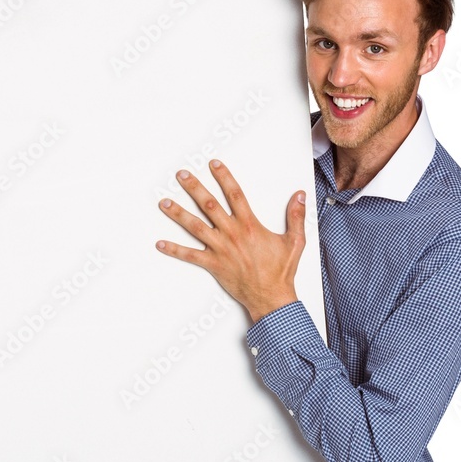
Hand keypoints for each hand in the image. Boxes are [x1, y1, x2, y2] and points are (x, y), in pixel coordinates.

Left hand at [156, 160, 305, 321]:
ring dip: (178, 213)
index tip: (213, 164)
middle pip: (208, 204)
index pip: (234, 194)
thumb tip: (300, 196)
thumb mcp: (294, 241)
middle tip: (181, 175)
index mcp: (249, 225)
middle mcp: (232, 233)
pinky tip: (160, 244)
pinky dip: (174, 250)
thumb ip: (296, 216)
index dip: (224, 177)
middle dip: (193, 187)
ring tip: (164, 202)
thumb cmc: (281, 271)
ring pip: (194, 226)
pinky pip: (190, 255)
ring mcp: (220, 248)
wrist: (271, 296)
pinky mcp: (213, 264)